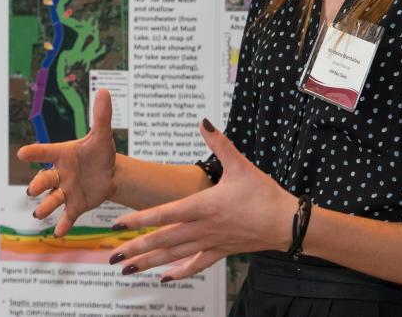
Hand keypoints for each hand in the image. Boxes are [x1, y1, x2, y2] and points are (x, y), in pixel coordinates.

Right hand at [16, 88, 118, 236]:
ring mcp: (66, 191)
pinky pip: (67, 216)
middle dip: (37, 185)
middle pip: (45, 179)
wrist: (110, 173)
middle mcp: (60, 174)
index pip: (46, 152)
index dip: (35, 153)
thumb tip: (105, 91)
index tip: (22, 153)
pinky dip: (63, 225)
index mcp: (63, 154)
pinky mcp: (75, 206)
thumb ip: (101, 116)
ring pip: (52, 199)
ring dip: (45, 206)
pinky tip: (58, 233)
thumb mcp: (102, 135)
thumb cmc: (99, 152)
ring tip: (38, 214)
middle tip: (32, 191)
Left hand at [106, 119, 296, 280]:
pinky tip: (164, 277)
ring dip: (150, 263)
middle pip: (164, 240)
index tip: (118, 225)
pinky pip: (196, 265)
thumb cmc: (265, 194)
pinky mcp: (221, 252)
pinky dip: (179, 271)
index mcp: (205, 206)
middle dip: (137, 248)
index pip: (166, 214)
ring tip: (128, 269)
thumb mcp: (241, 165)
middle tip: (113, 256)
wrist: (288, 223)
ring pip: (175, 256)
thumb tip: (204, 123)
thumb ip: (220, 144)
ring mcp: (211, 242)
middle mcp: (204, 228)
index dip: (140, 220)